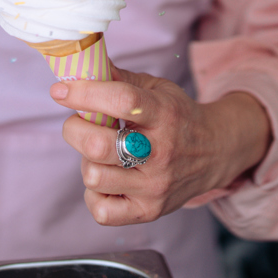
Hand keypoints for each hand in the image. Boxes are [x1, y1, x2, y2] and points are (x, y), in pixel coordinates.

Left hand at [50, 66, 271, 225]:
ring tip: (99, 154)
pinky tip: (107, 179)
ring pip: (95, 177)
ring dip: (86, 161)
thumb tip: (81, 66)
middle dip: (74, 129)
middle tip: (78, 123)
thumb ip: (119, 78)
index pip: (122, 101)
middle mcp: (161, 152)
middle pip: (98, 145)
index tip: (61, 90)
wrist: (216, 152)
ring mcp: (155, 185)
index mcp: (164, 114)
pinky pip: (102, 210)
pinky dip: (94, 194)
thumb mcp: (156, 88)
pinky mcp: (149, 210)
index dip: (85, 94)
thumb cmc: (178, 116)